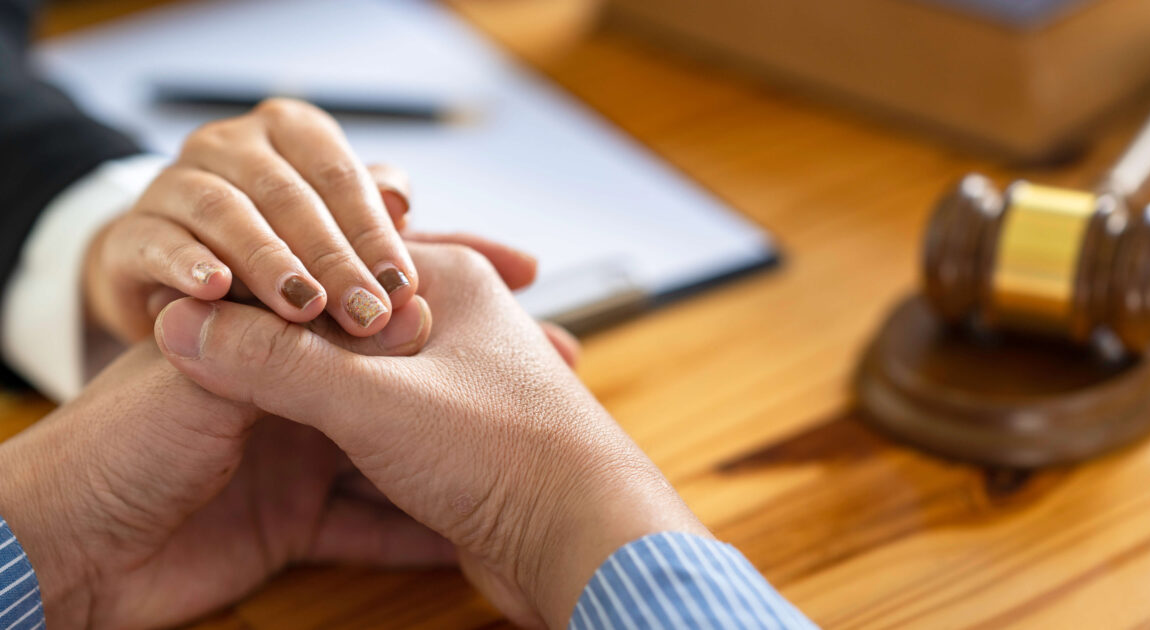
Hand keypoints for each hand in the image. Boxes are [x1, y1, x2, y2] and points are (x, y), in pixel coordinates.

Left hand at [0, 233, 553, 628]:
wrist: (61, 555)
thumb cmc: (118, 450)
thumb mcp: (202, 379)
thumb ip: (281, 346)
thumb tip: (374, 307)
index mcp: (270, 339)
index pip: (365, 294)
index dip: (434, 288)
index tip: (516, 278)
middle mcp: (295, 392)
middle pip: (400, 372)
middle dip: (473, 372)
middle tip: (555, 362)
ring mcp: (299, 459)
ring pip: (400, 449)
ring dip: (459, 449)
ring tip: (529, 446)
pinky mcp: (295, 524)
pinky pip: (374, 526)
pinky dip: (420, 533)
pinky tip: (475, 529)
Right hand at [84, 98, 416, 343]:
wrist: (175, 275)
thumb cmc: (281, 249)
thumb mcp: (334, 228)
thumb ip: (370, 213)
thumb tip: (401, 202)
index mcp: (291, 132)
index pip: (339, 175)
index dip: (374, 233)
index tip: (401, 290)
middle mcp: (230, 144)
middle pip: (288, 196)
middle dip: (333, 259)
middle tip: (365, 313)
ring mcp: (174, 181)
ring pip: (224, 211)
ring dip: (269, 262)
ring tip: (303, 306)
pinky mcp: (131, 231)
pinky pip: (159, 241)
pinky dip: (187, 264)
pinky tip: (215, 291)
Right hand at [156, 241, 707, 627]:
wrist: (583, 544)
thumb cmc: (503, 457)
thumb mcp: (371, 401)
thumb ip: (278, 360)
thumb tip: (188, 325)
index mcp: (450, 283)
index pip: (341, 252)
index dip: (275, 272)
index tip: (214, 294)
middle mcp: (458, 325)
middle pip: (346, 318)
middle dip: (291, 336)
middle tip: (218, 348)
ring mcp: (457, 388)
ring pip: (362, 379)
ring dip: (314, 394)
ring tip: (245, 404)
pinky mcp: (455, 447)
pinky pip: (382, 431)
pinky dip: (347, 439)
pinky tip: (306, 455)